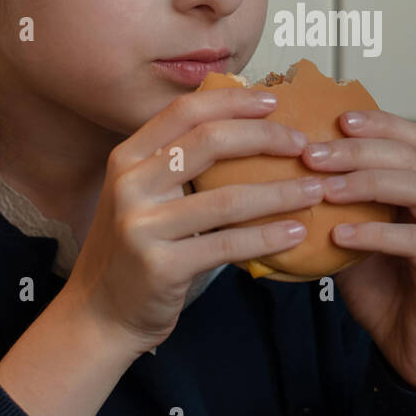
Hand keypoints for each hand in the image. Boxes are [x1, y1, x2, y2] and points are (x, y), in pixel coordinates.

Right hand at [66, 86, 324, 355]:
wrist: (99, 314)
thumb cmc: (135, 249)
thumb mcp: (143, 195)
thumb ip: (176, 161)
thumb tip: (242, 122)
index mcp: (127, 157)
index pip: (186, 111)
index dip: (233, 101)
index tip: (275, 100)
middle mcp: (130, 184)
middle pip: (209, 142)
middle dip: (266, 137)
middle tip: (304, 145)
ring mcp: (142, 225)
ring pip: (227, 198)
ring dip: (280, 192)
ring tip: (315, 190)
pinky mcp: (161, 265)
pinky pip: (227, 244)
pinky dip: (268, 237)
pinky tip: (297, 232)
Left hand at [301, 109, 415, 391]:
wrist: (412, 348)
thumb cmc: (382, 290)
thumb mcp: (348, 238)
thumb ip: (331, 207)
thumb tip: (280, 177)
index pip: (408, 138)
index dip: (375, 123)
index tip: (335, 119)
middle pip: (409, 156)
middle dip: (357, 150)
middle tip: (313, 154)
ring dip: (366, 183)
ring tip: (325, 189)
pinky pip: (413, 240)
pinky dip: (374, 233)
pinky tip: (340, 235)